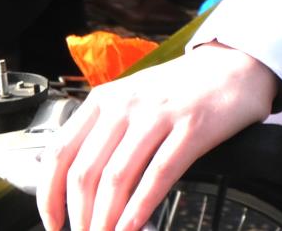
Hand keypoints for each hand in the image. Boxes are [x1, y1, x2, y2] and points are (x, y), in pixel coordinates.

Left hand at [40, 44, 278, 230]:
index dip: (49, 193)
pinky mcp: (190, 129)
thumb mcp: (131, 100)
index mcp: (102, 100)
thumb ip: (105, 132)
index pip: (59, 152)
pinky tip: (131, 228)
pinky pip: (157, 175)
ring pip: (117, 178)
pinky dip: (140, 209)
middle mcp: (123, 105)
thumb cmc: (179, 90)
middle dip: (78, 216)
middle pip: (85, 171)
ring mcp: (156, 116)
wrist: (232, 67)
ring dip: (105, 219)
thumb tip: (77, 181)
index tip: (51, 221)